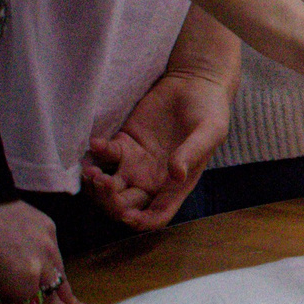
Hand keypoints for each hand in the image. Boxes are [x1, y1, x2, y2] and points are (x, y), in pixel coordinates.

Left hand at [0, 201, 79, 303]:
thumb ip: (3, 299)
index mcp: (26, 282)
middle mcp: (45, 263)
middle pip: (58, 297)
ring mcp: (50, 242)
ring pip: (60, 274)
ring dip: (59, 289)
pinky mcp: (48, 225)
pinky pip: (53, 252)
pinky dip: (49, 262)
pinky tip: (46, 269)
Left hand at [82, 65, 230, 229]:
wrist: (196, 81)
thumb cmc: (210, 109)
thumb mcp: (210, 130)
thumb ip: (193, 152)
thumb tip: (176, 174)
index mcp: (176, 184)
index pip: (156, 216)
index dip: (139, 222)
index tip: (126, 214)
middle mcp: (153, 179)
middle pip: (125, 205)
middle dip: (110, 202)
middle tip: (104, 182)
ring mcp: (136, 162)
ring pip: (109, 186)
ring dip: (97, 185)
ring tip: (92, 171)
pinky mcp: (124, 142)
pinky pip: (104, 156)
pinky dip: (96, 154)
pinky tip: (96, 143)